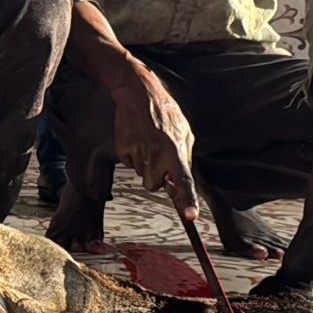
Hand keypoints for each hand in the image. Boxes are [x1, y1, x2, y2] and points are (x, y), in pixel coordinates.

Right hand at [112, 73, 198, 219]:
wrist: (138, 95)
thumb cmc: (165, 112)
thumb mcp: (185, 132)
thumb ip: (185, 156)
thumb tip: (183, 176)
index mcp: (175, 151)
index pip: (183, 182)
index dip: (187, 201)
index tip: (189, 216)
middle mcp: (156, 156)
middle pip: (153, 185)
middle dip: (156, 177)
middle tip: (158, 157)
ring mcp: (137, 154)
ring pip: (141, 174)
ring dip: (146, 164)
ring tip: (148, 142)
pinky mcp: (122, 150)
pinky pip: (129, 164)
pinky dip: (133, 156)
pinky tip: (137, 140)